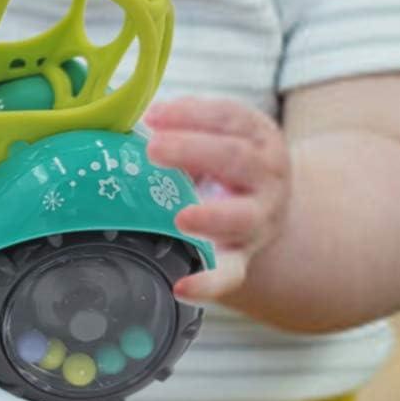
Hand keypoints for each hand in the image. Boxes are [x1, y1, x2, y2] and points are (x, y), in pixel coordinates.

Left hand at [143, 97, 290, 302]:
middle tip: (153, 148)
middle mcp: (265, 176)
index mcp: (256, 136)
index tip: (151, 114)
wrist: (268, 204)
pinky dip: (207, 284)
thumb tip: (130, 114)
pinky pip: (229, 274)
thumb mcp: (218, 130)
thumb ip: (183, 121)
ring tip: (181, 217)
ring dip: (210, 216)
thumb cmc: (225, 159)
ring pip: (240, 217)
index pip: (228, 117)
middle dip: (193, 151)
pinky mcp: (241, 257)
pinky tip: (180, 287)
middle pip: (236, 159)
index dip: (190, 113)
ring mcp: (257, 219)